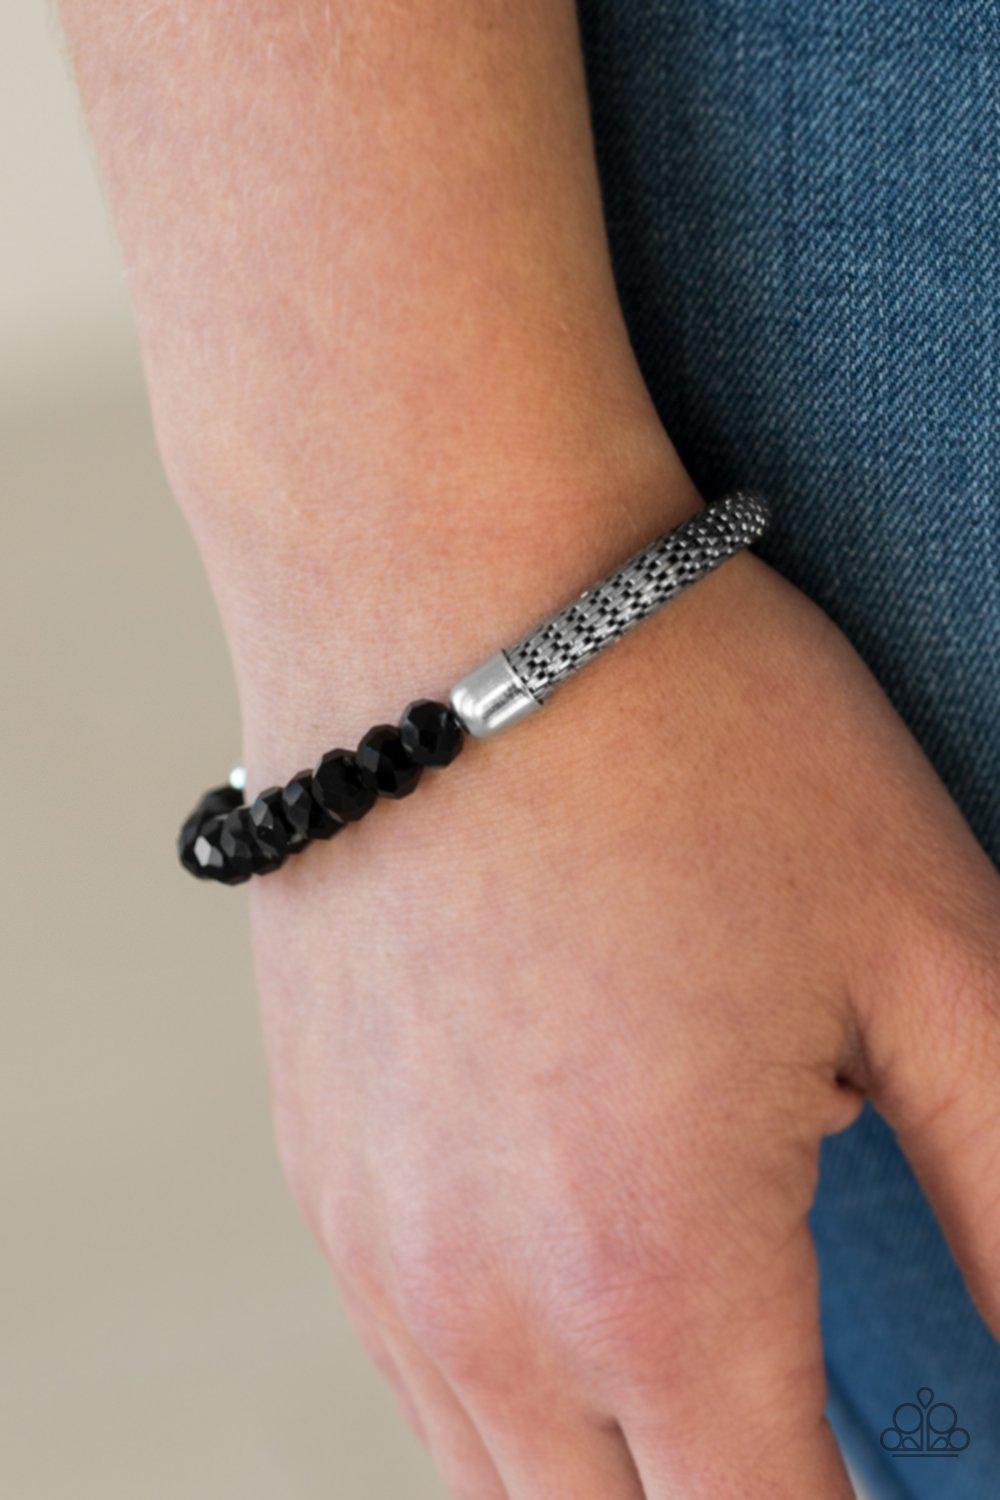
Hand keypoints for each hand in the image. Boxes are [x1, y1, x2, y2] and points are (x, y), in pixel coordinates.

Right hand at [246, 538, 999, 1497]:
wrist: (443, 589)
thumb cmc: (691, 740)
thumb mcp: (929, 955)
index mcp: (656, 1275)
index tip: (924, 1486)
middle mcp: (482, 1303)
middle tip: (827, 1438)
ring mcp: (374, 1243)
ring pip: (505, 1491)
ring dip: (630, 1485)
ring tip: (732, 1410)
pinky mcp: (321, 1173)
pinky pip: (421, 1377)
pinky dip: (522, 1409)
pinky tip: (591, 1320)